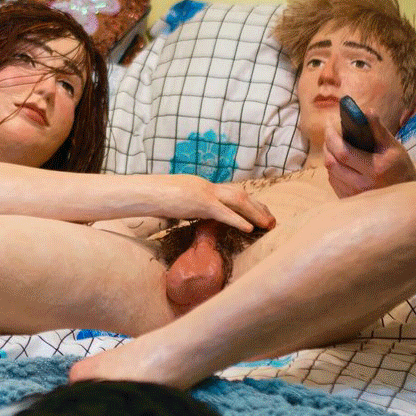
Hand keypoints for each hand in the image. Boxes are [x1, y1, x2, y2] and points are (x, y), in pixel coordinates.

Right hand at [159, 175, 274, 232]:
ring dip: (255, 213)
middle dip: (258, 207)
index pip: (230, 193)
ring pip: (237, 201)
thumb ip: (185, 206)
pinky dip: (237, 220)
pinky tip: (249, 229)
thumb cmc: (153, 197)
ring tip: (268, 225)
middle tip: (271, 220)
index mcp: (201, 186)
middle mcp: (207, 187)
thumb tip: (184, 215)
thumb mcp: (174, 201)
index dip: (247, 203)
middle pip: (240, 194)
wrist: (144, 191)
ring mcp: (204, 193)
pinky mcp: (198, 203)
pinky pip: (222, 212)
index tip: (259, 212)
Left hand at [322, 115, 415, 197]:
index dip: (331, 138)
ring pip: (330, 172)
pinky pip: (333, 182)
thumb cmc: (399, 165)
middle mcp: (362, 184)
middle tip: (329, 133)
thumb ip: (378, 129)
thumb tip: (366, 111)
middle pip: (332, 163)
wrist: (405, 191)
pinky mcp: (349, 199)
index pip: (343, 153)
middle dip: (327, 145)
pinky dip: (332, 168)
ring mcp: (354, 194)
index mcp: (375, 169)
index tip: (329, 124)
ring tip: (333, 145)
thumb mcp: (393, 145)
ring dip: (328, 156)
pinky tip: (339, 161)